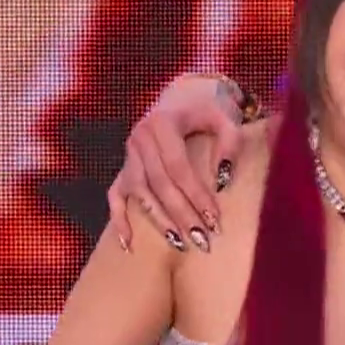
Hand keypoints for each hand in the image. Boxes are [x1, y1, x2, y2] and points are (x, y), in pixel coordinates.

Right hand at [108, 75, 256, 250]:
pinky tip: (129, 245)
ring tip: (179, 244)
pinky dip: (119, 220)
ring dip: (159, 221)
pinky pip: (115, 197)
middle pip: (159, 184)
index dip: (196, 195)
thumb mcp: (224, 118)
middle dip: (181, 214)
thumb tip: (222, 179)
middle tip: (202, 239)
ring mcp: (128, 155)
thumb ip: (229, 142)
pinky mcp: (123, 168)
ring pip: (139, 194)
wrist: (182, 99)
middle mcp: (139, 138)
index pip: (178, 167)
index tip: (215, 220)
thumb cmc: (207, 112)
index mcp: (162, 123)